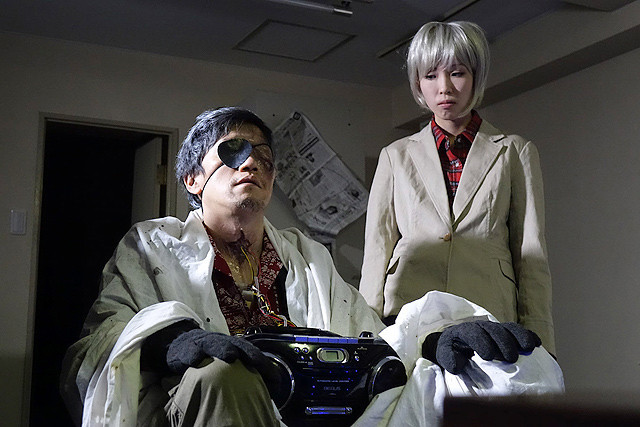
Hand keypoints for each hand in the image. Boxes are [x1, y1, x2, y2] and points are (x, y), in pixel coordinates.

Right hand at [166, 329, 277, 384]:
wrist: (181, 342)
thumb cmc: (209, 354)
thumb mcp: (227, 358)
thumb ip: (244, 369)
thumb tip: (267, 387)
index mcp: (233, 344)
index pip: (251, 352)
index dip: (263, 361)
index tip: (274, 375)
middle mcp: (220, 342)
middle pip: (237, 345)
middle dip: (247, 352)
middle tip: (256, 361)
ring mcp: (203, 343)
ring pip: (214, 344)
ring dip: (222, 349)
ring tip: (229, 356)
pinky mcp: (186, 349)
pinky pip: (189, 351)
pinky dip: (193, 355)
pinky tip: (195, 360)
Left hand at [422, 321, 540, 373]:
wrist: (457, 341)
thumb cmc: (452, 350)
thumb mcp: (445, 354)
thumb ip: (449, 359)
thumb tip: (457, 366)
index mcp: (465, 331)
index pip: (473, 333)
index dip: (481, 343)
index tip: (488, 356)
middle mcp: (481, 326)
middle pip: (494, 330)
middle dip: (503, 342)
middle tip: (510, 358)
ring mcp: (495, 327)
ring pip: (508, 328)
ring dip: (519, 337)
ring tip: (528, 348)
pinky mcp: (506, 331)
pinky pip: (518, 330)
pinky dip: (528, 335)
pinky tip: (537, 343)